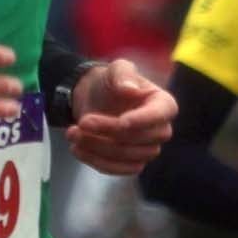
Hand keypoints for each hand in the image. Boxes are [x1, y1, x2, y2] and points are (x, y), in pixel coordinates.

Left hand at [66, 59, 175, 175]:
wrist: (93, 98)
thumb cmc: (110, 82)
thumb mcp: (116, 69)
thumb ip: (123, 73)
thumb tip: (130, 90)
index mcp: (163, 104)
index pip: (161, 114)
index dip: (142, 120)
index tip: (122, 121)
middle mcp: (160, 129)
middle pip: (141, 138)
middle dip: (109, 131)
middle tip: (83, 122)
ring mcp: (147, 149)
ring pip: (127, 156)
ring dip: (98, 148)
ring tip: (73, 133)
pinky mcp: (131, 163)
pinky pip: (118, 169)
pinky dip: (96, 161)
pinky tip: (77, 148)